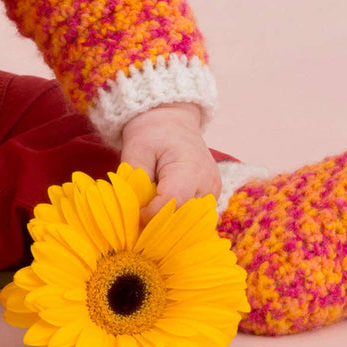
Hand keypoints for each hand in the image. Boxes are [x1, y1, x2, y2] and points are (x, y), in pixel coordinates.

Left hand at [117, 103, 220, 226]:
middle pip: (184, 219)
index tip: (133, 212)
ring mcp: (213, 193)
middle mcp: (209, 184)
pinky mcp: (212, 198)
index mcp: (191, 169)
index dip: (150, 214)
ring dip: (169, 223)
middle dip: (159, 223)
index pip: (172, 204)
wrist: (172, 123)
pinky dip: (177, 219)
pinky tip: (162, 211)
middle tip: (139, 217)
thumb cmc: (151, 134)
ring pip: (191, 223)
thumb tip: (134, 214)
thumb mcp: (136, 151)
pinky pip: (194, 218)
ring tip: (151, 211)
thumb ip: (134, 183)